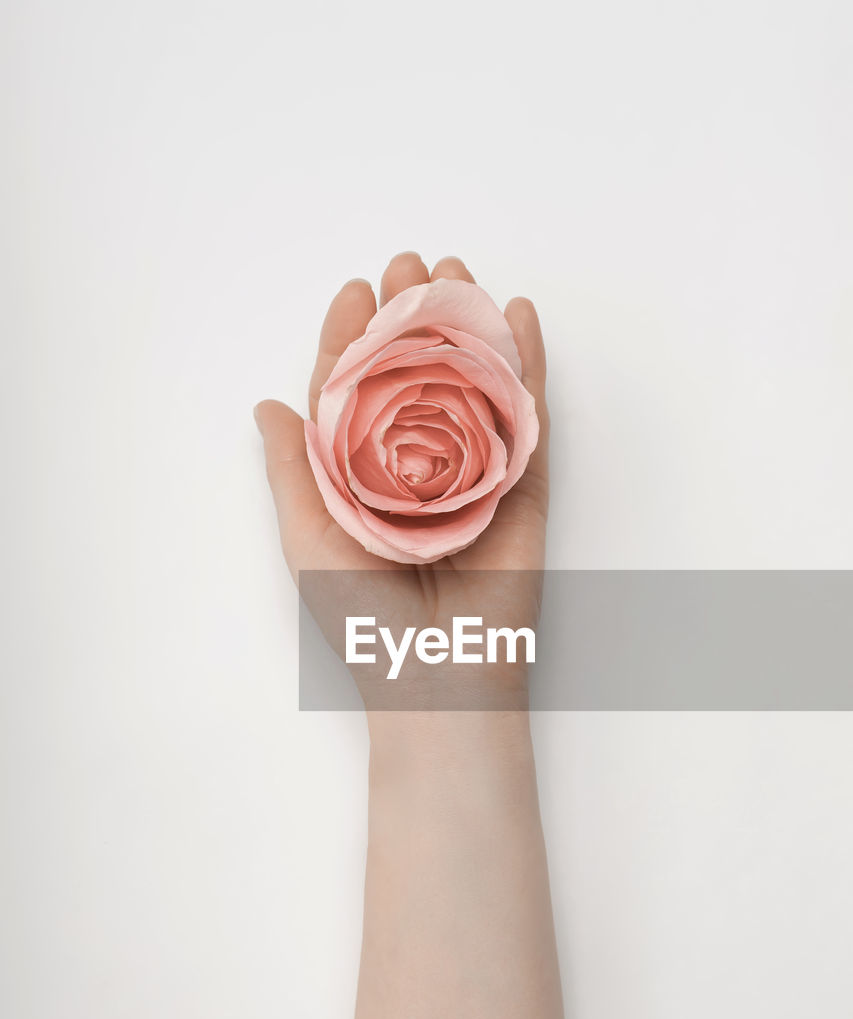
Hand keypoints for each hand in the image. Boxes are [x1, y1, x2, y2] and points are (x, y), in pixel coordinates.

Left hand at [255, 251, 550, 703]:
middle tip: (411, 262)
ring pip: (472, 382)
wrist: (438, 677)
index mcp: (361, 477)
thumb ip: (291, 470)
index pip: (355, 392)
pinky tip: (518, 316)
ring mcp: (474, 472)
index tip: (356, 288)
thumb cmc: (363, 621)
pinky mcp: (522, 486)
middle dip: (413, 314)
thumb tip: (266, 405)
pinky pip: (525, 414)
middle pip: (416, 374)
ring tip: (459, 271)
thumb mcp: (308, 540)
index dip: (353, 338)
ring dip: (467, 323)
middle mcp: (418, 467)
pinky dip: (526, 363)